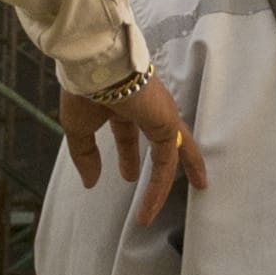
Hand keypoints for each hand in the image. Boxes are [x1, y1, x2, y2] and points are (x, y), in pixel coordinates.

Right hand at [62, 67, 210, 227]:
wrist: (97, 68)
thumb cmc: (85, 91)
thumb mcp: (79, 128)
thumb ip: (85, 155)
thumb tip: (90, 182)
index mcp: (123, 104)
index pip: (129, 133)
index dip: (128, 155)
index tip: (127, 176)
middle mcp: (146, 108)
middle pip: (164, 141)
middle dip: (169, 162)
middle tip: (182, 181)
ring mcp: (159, 115)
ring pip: (174, 151)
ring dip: (175, 176)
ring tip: (196, 190)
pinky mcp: (166, 124)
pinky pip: (167, 161)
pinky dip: (160, 186)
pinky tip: (152, 206)